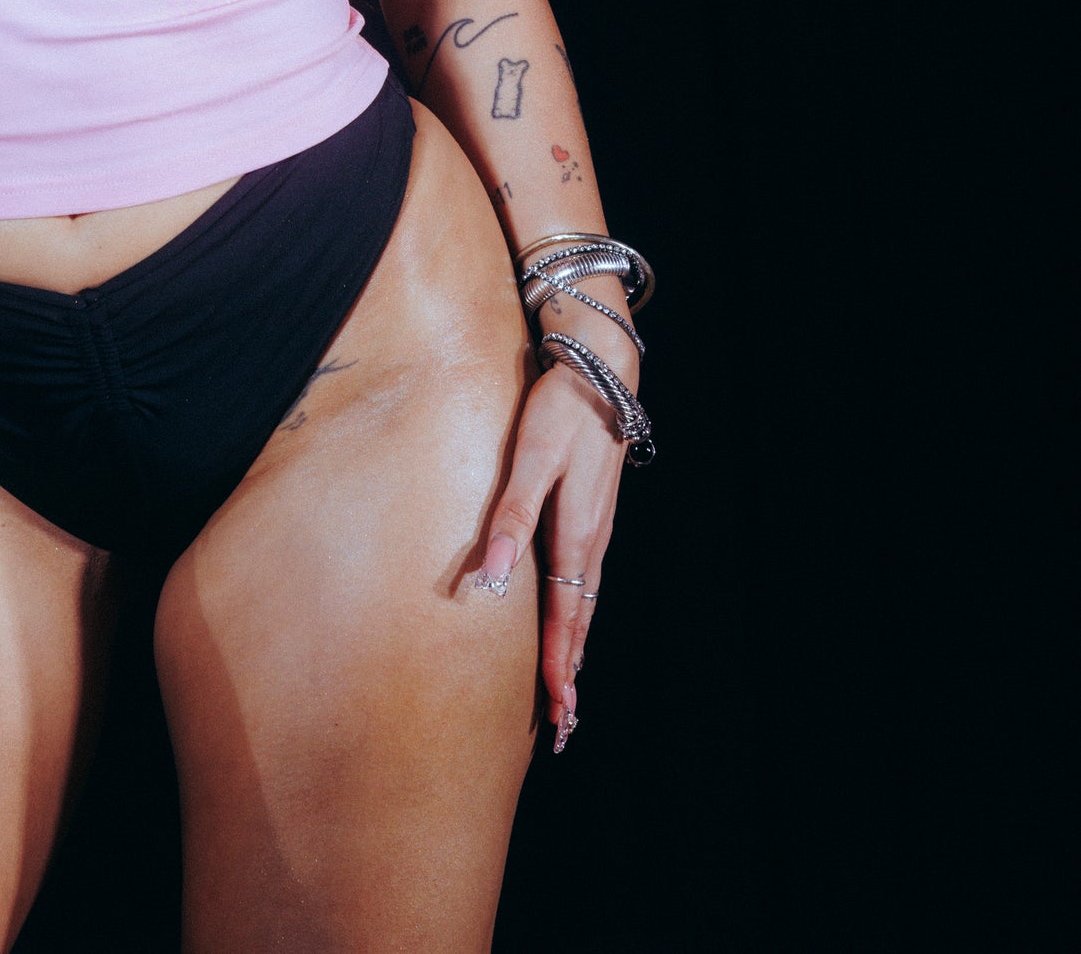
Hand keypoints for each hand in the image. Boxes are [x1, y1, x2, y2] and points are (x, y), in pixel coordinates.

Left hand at [472, 360, 625, 750]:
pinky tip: (572, 617)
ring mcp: (595, 528)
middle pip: (580, 621)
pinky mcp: (592, 514)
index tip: (558, 714)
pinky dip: (578, 613)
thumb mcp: (532, 461)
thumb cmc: (560, 413)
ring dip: (575, 646)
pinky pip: (584, 579)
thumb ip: (512, 519)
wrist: (601, 373)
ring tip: (568, 685)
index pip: (566, 619)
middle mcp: (591, 541)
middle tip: (564, 723)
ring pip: (584, 602)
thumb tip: (495, 579)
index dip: (559, 668)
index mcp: (576, 537)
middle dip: (571, 672)